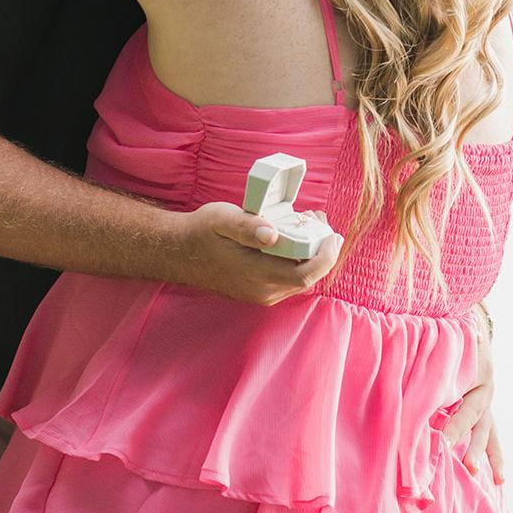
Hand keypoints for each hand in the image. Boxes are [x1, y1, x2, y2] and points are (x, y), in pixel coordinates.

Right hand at [168, 202, 342, 305]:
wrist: (179, 252)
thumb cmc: (201, 232)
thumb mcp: (222, 219)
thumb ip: (248, 226)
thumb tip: (273, 234)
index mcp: (255, 274)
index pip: (304, 275)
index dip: (326, 257)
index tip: (333, 235)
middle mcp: (261, 291)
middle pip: (307, 278)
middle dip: (321, 251)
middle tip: (319, 221)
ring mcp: (260, 294)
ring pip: (299, 280)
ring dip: (310, 256)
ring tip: (308, 225)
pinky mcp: (258, 290)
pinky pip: (288, 279)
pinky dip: (298, 260)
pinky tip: (294, 240)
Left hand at [441, 318, 504, 484]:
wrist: (471, 325)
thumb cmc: (453, 335)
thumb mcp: (448, 344)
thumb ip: (435, 358)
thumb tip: (414, 360)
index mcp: (476, 373)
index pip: (463, 403)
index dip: (453, 424)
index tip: (441, 442)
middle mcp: (485, 389)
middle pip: (475, 418)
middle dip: (466, 441)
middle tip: (460, 462)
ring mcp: (487, 401)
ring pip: (488, 430)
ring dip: (487, 453)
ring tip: (497, 479)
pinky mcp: (485, 409)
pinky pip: (491, 434)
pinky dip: (493, 455)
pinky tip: (499, 480)